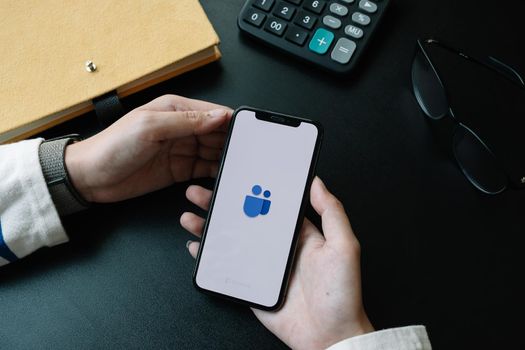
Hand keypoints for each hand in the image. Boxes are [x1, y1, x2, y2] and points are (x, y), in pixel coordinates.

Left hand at [65, 95, 231, 202]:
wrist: (91, 177)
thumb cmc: (113, 146)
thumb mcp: (151, 127)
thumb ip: (187, 122)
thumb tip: (219, 116)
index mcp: (175, 110)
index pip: (212, 113)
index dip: (230, 122)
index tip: (248, 132)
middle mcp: (181, 129)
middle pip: (217, 133)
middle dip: (231, 141)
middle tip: (246, 153)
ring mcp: (181, 150)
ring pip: (214, 152)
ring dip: (225, 157)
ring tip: (239, 166)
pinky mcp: (179, 170)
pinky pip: (204, 169)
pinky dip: (215, 172)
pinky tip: (224, 175)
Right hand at [181, 177, 373, 349]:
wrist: (329, 336)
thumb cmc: (342, 294)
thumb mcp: (345, 247)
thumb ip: (332, 213)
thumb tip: (318, 183)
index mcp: (298, 234)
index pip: (270, 205)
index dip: (250, 190)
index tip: (234, 178)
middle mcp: (278, 247)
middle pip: (243, 219)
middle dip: (221, 205)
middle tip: (201, 193)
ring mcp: (262, 266)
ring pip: (230, 240)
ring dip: (209, 227)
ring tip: (191, 216)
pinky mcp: (252, 285)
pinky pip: (226, 267)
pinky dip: (209, 257)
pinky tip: (196, 247)